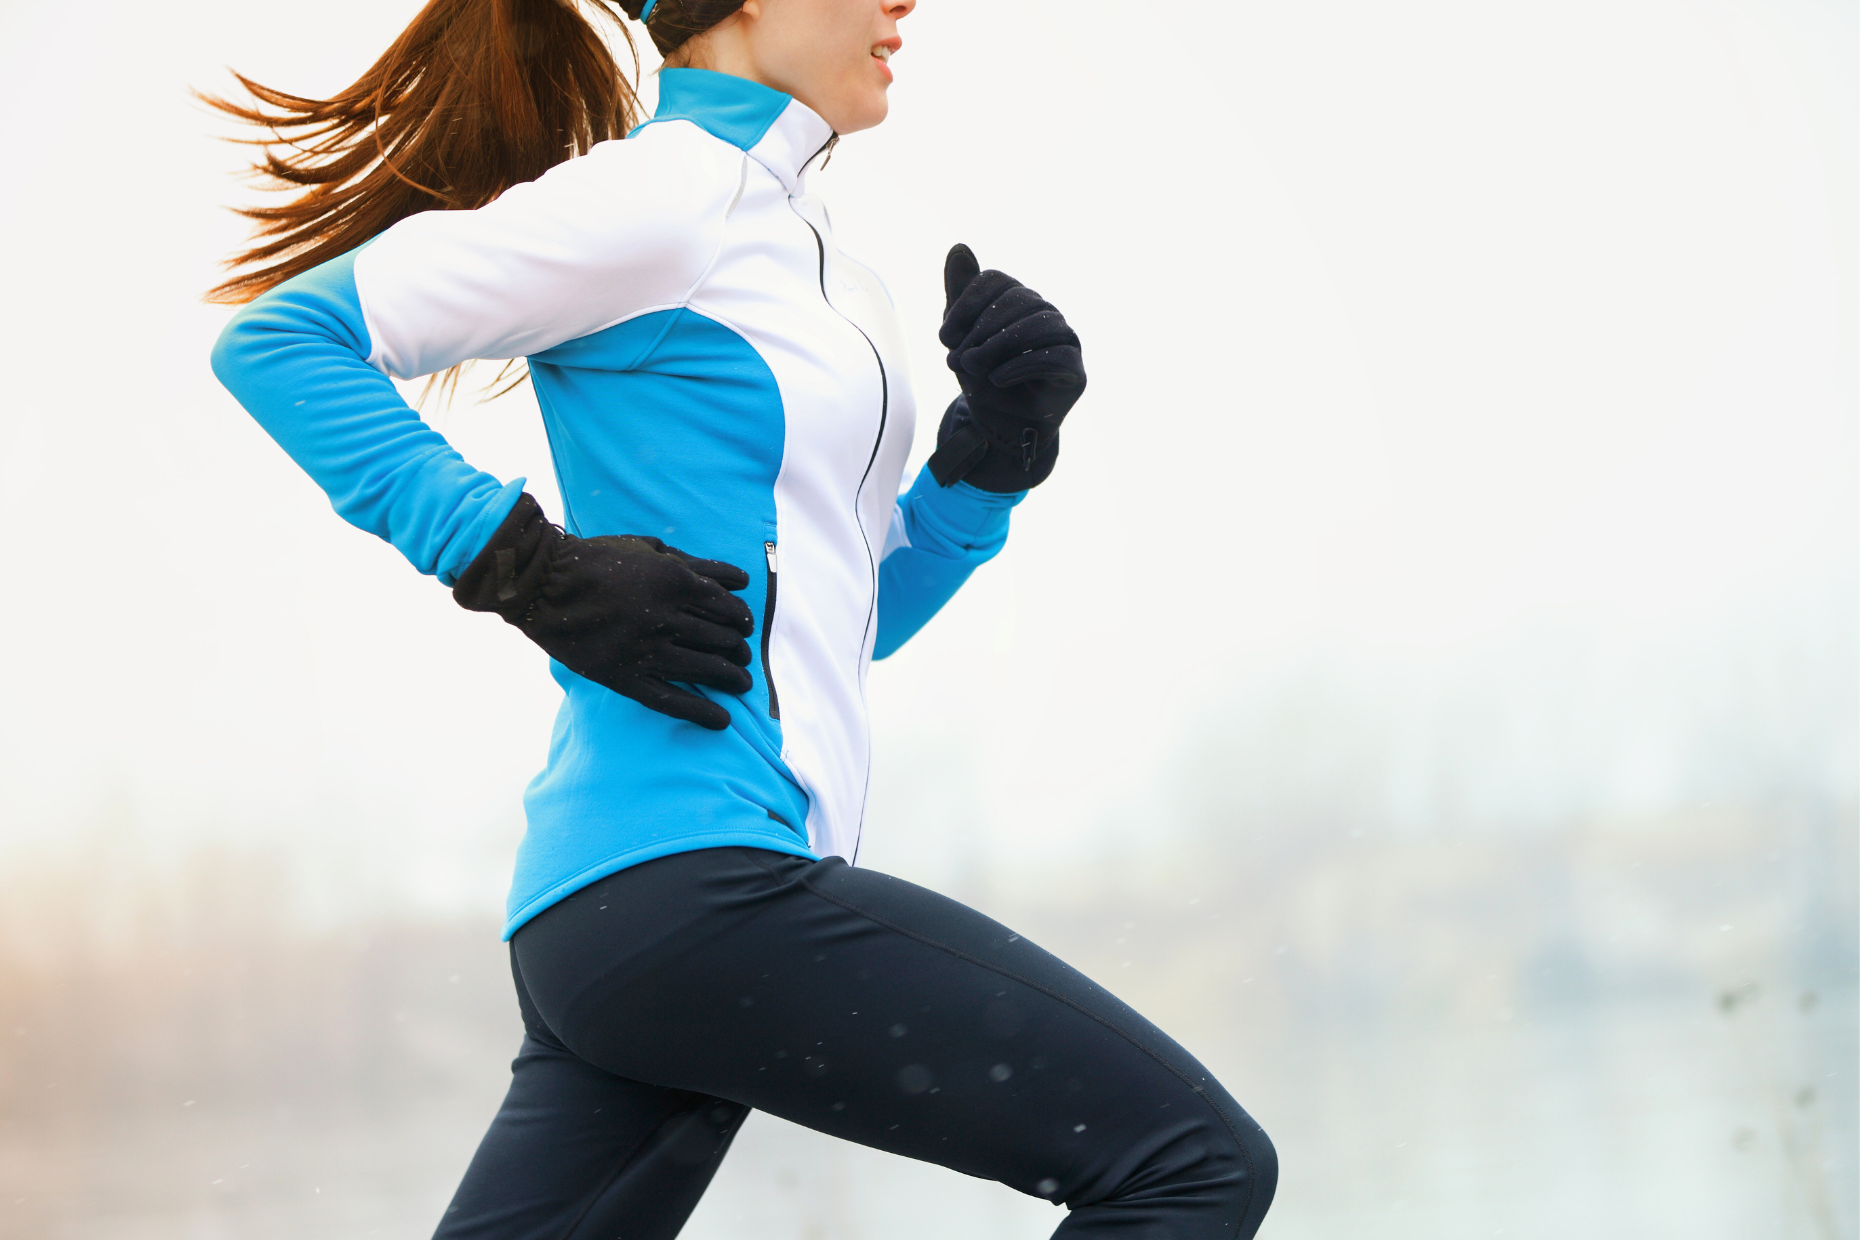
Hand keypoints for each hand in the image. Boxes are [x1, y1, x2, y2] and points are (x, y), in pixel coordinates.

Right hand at [454, 494, 754, 729]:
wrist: (543, 584)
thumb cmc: (598, 560)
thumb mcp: (650, 549)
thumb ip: (696, 564)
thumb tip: (740, 580)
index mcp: (675, 582)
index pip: (728, 608)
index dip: (742, 619)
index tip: (745, 626)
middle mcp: (666, 618)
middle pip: (721, 639)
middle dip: (739, 650)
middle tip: (744, 656)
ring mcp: (645, 651)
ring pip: (704, 669)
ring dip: (731, 678)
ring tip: (742, 683)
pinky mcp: (625, 677)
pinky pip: (671, 700)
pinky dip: (700, 712)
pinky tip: (722, 721)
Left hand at [927, 243, 1086, 491]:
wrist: (997, 426)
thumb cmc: (981, 377)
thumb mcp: (961, 337)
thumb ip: (960, 294)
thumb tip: (959, 247)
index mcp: (1018, 299)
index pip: (997, 280)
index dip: (967, 304)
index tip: (944, 337)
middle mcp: (1045, 312)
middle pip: (1018, 299)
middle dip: (981, 330)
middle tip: (957, 360)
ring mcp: (1065, 339)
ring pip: (1041, 323)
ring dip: (999, 346)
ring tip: (974, 367)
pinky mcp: (1075, 370)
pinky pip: (1056, 355)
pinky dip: (1022, 365)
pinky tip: (998, 379)